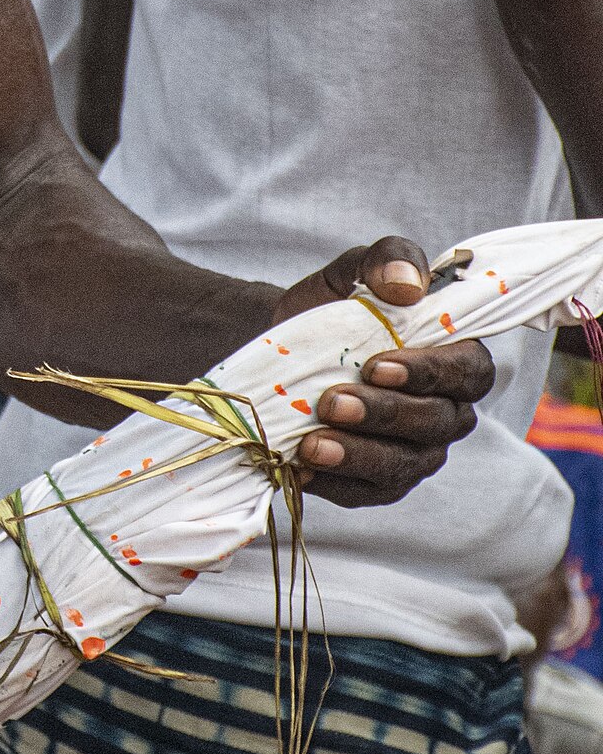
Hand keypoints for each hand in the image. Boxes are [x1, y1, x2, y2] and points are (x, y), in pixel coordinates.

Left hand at [271, 234, 493, 506]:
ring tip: (311, 444)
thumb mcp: (356, 269)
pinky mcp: (379, 482)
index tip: (378, 366)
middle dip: (382, 414)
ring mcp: (416, 452)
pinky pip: (368, 492)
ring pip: (402, 465)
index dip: (430, 374)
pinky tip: (303, 468)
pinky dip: (336, 483)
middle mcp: (446, 413)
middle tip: (332, 402)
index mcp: (456, 360)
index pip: (468, 374)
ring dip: (357, 456)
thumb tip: (407, 286)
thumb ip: (389, 260)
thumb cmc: (336, 306)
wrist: (284, 348)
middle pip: (433, 424)